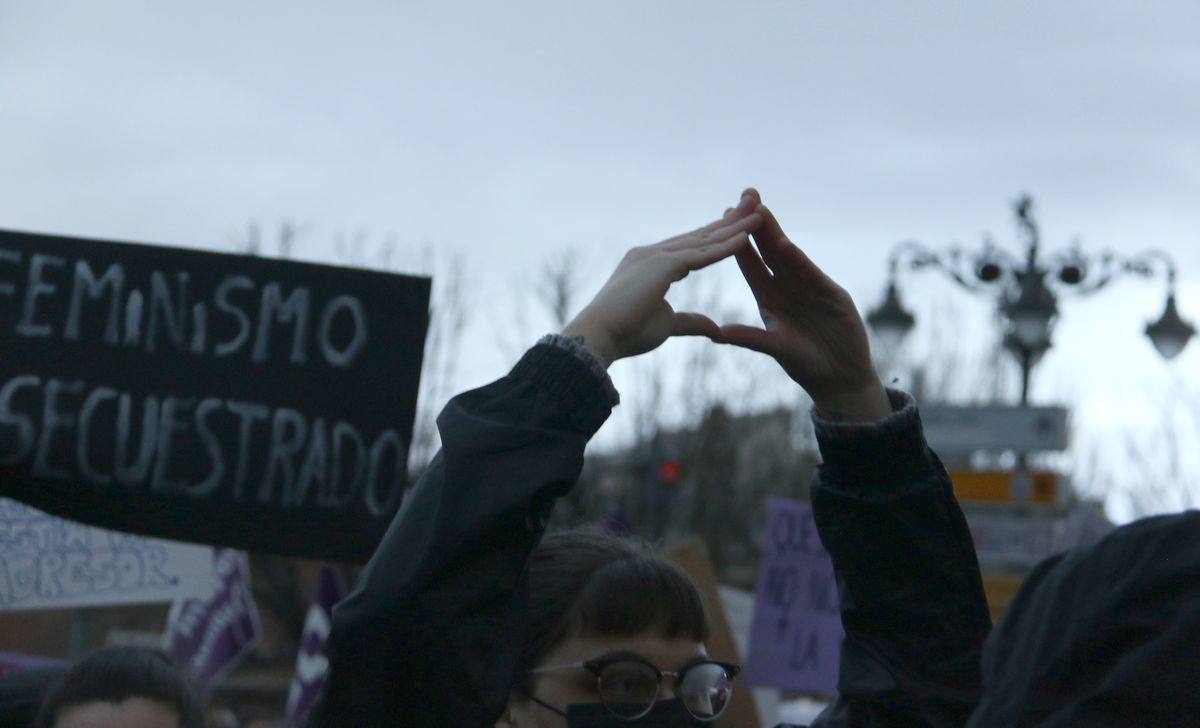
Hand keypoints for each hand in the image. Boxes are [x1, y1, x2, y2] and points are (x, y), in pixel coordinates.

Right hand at [562, 194, 760, 367]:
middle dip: (729, 221)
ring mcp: (656, 256)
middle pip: (700, 235)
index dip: (716, 235)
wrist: (600, 337)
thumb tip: (714, 327)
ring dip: (734, 227)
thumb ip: (691, 321)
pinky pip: (701, 255)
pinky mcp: (662, 266)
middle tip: (754, 204)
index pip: (691, 245)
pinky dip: (725, 247)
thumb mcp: (668, 325)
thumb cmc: (626, 333)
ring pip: (704, 240)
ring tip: (759, 214)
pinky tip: (746, 238)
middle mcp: (653, 253)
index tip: (738, 226)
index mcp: (652, 264)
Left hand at [714, 190, 890, 420]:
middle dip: (757, 222)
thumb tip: (716, 334)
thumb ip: (749, 338)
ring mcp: (810, 287)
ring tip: (760, 210)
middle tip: (745, 194)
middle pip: (769, 249)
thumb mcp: (774, 347)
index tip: (721, 217)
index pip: (750, 263)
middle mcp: (788, 287)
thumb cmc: (805, 363)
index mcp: (769, 297)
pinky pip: (810, 274)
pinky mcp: (831, 294)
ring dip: (775, 232)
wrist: (841, 376)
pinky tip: (785, 245)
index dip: (736, 241)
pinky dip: (797, 261)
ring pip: (789, 255)